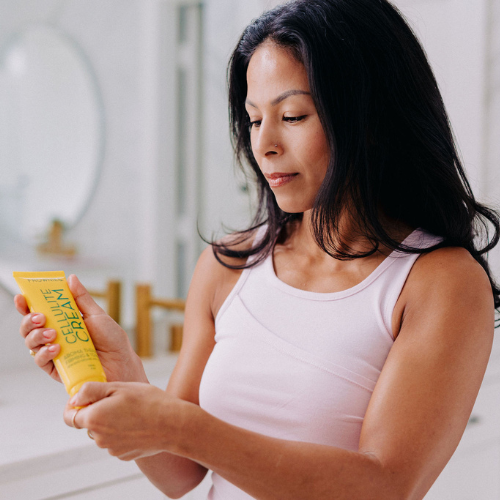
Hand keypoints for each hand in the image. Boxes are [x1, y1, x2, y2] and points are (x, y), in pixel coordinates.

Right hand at [15, 274, 146, 383]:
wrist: (121, 362)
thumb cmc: (111, 339)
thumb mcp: (96, 315)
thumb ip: (81, 298)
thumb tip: (70, 278)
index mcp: (62, 321)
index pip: (39, 312)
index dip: (26, 305)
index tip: (22, 297)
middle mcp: (55, 336)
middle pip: (30, 327)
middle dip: (29, 320)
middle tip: (41, 317)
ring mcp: (54, 353)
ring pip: (31, 343)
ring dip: (37, 335)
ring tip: (52, 333)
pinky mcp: (56, 369)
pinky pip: (41, 361)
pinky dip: (45, 353)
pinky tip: (56, 348)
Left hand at [65, 382, 190, 460]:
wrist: (172, 424)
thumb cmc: (148, 402)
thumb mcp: (118, 387)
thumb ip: (91, 391)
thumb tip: (74, 398)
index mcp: (94, 419)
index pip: (69, 416)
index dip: (75, 405)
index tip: (88, 398)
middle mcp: (98, 438)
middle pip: (88, 423)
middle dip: (97, 412)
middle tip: (119, 399)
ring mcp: (111, 448)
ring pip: (102, 432)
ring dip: (110, 422)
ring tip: (132, 411)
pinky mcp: (123, 454)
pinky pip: (115, 441)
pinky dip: (122, 432)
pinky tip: (137, 423)